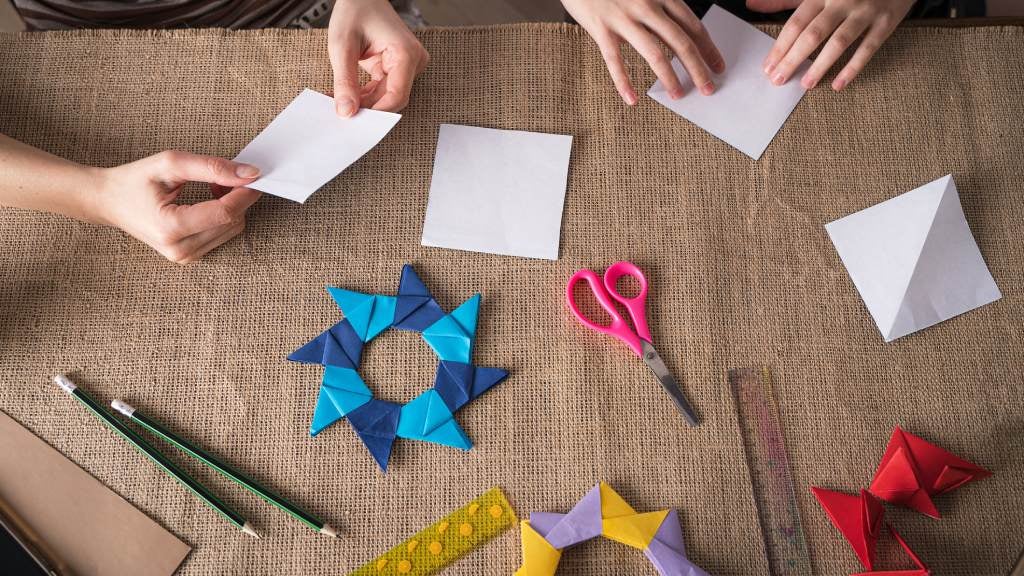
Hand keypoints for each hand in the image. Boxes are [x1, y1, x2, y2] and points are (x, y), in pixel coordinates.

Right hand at [94, 151, 261, 263]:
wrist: (108, 201)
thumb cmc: (134, 180)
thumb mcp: (170, 163)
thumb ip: (211, 168)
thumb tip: (249, 173)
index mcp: (170, 228)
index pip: (224, 213)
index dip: (244, 193)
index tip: (254, 175)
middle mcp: (179, 249)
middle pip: (232, 222)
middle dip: (238, 197)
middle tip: (227, 174)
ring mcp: (184, 257)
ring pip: (232, 230)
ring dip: (232, 206)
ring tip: (213, 186)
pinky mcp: (189, 257)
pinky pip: (222, 235)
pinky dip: (224, 216)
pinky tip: (210, 201)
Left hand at [328, 0, 428, 116]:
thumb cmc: (355, 10)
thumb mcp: (342, 46)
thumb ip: (344, 81)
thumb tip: (346, 111)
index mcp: (405, 53)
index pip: (396, 96)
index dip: (375, 111)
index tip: (353, 118)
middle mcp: (413, 61)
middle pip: (391, 98)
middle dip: (366, 107)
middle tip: (341, 112)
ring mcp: (408, 65)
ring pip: (386, 97)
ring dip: (363, 102)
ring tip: (339, 100)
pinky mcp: (398, 68)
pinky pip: (383, 89)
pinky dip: (364, 94)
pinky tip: (348, 95)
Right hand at [561, 0, 724, 104]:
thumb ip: (657, 11)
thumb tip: (672, 38)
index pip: (692, 25)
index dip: (708, 48)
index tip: (717, 66)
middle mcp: (646, 5)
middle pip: (681, 42)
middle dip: (698, 68)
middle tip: (708, 88)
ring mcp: (624, 17)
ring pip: (654, 53)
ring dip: (669, 77)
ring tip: (678, 94)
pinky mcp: (601, 28)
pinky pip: (615, 60)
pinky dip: (624, 82)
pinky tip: (631, 99)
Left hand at [756, 0, 914, 90]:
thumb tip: (751, 4)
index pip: (796, 23)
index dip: (780, 46)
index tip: (768, 67)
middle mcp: (842, 1)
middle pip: (813, 34)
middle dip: (793, 59)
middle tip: (778, 80)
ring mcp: (865, 11)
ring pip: (839, 42)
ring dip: (820, 65)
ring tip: (806, 84)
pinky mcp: (886, 21)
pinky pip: (868, 47)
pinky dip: (853, 67)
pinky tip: (838, 84)